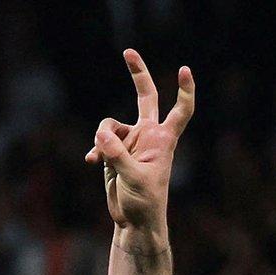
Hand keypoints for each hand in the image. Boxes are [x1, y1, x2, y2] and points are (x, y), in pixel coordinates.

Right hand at [85, 49, 194, 232]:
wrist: (134, 222)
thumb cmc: (145, 203)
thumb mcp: (133, 178)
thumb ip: (116, 155)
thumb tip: (100, 134)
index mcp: (163, 140)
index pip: (180, 111)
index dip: (185, 91)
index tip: (184, 70)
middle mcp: (148, 136)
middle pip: (145, 97)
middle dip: (138, 74)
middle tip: (128, 51)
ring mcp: (131, 142)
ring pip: (110, 124)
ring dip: (102, 137)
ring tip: (101, 158)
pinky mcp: (114, 152)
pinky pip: (99, 140)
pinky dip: (95, 150)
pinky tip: (91, 162)